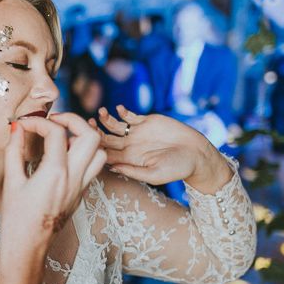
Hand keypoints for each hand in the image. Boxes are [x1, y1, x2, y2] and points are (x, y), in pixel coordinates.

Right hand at [2, 114, 104, 248]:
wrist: (28, 249)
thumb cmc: (16, 220)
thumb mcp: (10, 182)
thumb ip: (14, 151)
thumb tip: (17, 129)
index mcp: (55, 174)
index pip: (56, 132)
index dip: (38, 121)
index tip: (23, 124)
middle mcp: (74, 178)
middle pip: (91, 136)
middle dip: (73, 120)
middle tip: (53, 121)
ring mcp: (81, 187)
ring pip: (100, 152)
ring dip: (84, 139)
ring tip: (61, 138)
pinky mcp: (81, 194)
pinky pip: (93, 167)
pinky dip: (83, 154)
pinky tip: (63, 156)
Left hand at [91, 104, 231, 192]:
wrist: (196, 154)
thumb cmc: (177, 169)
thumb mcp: (155, 174)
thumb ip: (133, 171)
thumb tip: (111, 167)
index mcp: (129, 160)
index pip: (106, 154)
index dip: (95, 148)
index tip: (87, 142)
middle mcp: (130, 146)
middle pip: (106, 138)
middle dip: (95, 131)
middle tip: (89, 124)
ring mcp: (137, 133)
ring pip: (115, 125)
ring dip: (106, 119)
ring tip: (102, 113)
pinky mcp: (147, 121)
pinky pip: (130, 116)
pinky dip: (122, 111)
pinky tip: (118, 109)